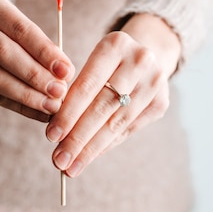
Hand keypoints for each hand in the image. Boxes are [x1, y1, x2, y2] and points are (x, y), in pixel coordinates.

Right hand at [0, 0, 74, 121]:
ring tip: (51, 105)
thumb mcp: (20, 24)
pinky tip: (39, 113)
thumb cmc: (8, 28)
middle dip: (35, 75)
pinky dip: (18, 106)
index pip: (19, 29)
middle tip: (59, 91)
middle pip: (3, 52)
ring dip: (26, 94)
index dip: (44, 51)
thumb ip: (40, 45)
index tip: (66, 70)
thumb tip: (64, 74)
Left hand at [45, 14, 180, 176]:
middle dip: (78, 137)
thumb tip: (56, 131)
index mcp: (115, 44)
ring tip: (71, 166)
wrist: (146, 53)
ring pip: (116, 122)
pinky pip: (128, 129)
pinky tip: (90, 156)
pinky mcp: (161, 102)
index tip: (51, 136)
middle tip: (59, 160)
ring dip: (91, 148)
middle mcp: (139, 60)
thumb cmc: (106, 62)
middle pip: (103, 107)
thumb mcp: (91, 63)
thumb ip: (74, 90)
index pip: (87, 85)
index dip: (68, 113)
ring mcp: (154, 82)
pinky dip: (106, 145)